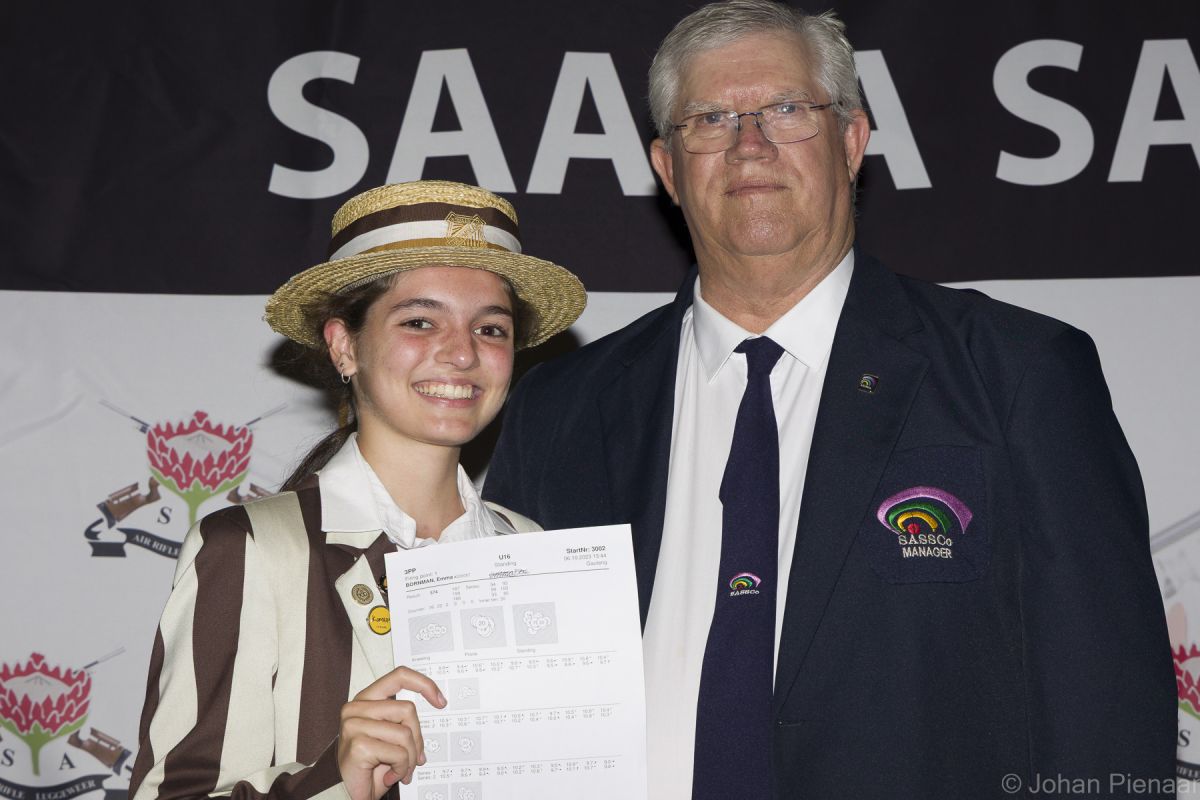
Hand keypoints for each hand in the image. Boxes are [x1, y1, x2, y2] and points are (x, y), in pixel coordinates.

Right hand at [337, 666, 445, 799]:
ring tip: (400, 770)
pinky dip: (400, 769)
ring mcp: (354, 725)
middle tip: (414, 759)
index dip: (423, 684)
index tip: (440, 700)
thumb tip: (437, 702)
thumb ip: (404, 719)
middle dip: (417, 739)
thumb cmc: (369, 765)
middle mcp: (356, 708)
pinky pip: (398, 754)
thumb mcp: (389, 735)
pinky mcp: (358, 745)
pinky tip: (389, 776)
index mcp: (365, 699)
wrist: (347, 792)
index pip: (399, 676)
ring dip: (410, 758)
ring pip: (405, 734)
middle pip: (408, 710)